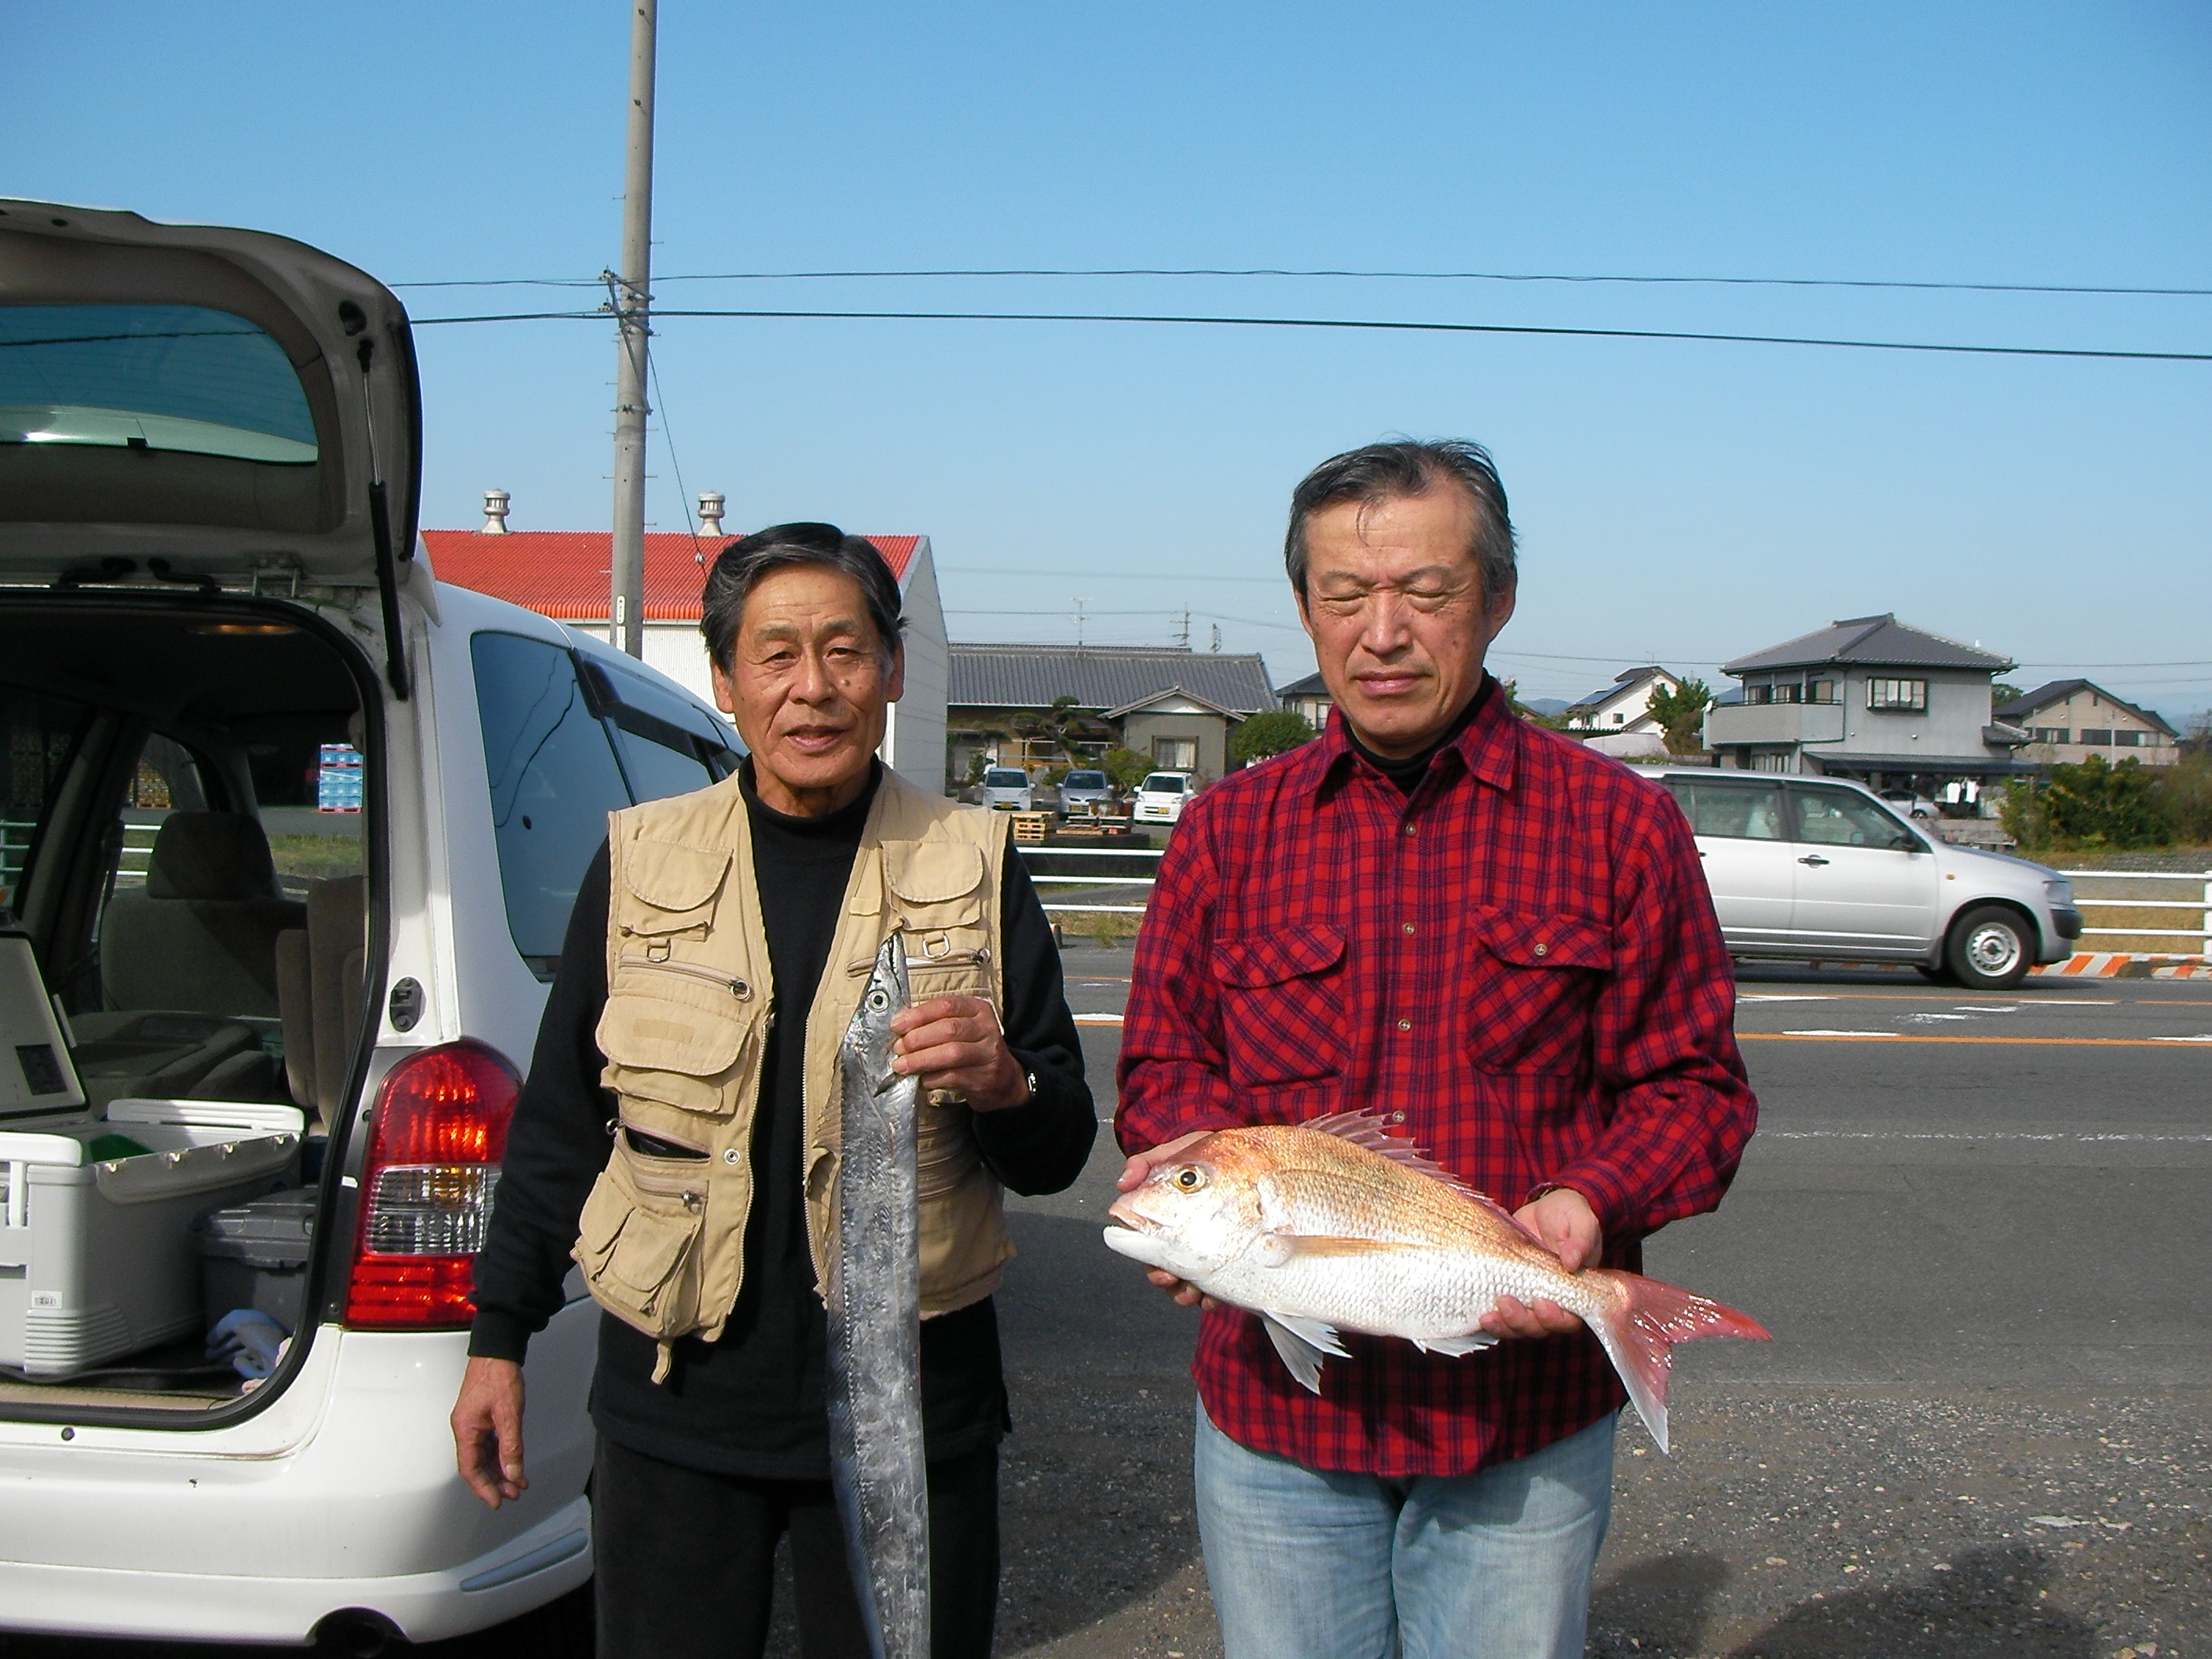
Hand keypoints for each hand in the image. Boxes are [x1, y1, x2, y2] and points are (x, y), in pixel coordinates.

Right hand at [452, 1355, 527, 1507]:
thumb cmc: (498, 1375)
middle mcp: (466, 1429)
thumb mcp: (509, 1414)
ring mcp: (474, 1424)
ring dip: (500, 1470)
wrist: (498, 1351)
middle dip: (495, 1482)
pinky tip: (514, 1463)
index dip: (484, 1488)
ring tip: (517, 1483)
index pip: (471, 1468)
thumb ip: (511, 1446)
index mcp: (465, 1429)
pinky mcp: (483, 1418)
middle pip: (477, 1465)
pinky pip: (490, 1444)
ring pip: (484, 1456)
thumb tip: (513, 1472)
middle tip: (513, 1493)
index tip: (496, 1501)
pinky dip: (502, 1456)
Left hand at [890, 995, 1029, 1110]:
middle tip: (898, 1048)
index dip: (919, 1015)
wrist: (1003, 1079)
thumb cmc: (972, 1049)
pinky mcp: (985, 1078)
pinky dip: (932, 1078)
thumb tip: (900, 1023)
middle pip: (948, 1029)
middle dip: (917, 1039)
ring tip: (902, 1066)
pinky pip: (953, 1076)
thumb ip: (933, 1022)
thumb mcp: (960, 1027)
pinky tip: (921, 1080)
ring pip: (951, 1053)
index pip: (946, 1005)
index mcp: (977, 1009)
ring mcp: (988, 1053)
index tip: (897, 1026)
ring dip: (921, 1060)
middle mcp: (986, 1028)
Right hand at [1115, 1131, 1218, 1308]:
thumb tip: (1122, 1184)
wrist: (1245, 1155)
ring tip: (1195, 1293)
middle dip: (1169, 1283)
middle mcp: (1181, 1241)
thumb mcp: (1174, 1152)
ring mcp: (1204, 1251)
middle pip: (1166, 1272)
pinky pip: (1216, 1286)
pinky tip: (1214, 1298)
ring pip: (1187, 1284)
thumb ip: (1145, 1164)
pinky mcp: (1227, 1258)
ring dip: (1187, 1294)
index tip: (1161, 1272)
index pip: (1149, 1251)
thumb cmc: (1203, 1157)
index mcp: (1165, 1222)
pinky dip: (1211, 1296)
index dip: (1152, 1266)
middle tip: (1176, 1282)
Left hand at [1479, 1187, 1603, 1340]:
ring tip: (1488, 1315)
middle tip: (1506, 1303)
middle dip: (1522, 1321)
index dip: (1555, 1319)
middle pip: (1537, 1327)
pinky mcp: (1506, 1291)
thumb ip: (1581, 1241)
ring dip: (1502, 1324)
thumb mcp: (1580, 1222)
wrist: (1544, 1210)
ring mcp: (1526, 1299)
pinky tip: (1478, 1314)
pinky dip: (1489, 1319)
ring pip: (1516, 1326)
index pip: (1568, 1320)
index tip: (1542, 1304)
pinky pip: (1498, 1314)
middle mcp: (1551, 1303)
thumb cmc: (1569, 1217)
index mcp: (1574, 1293)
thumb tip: (1572, 1261)